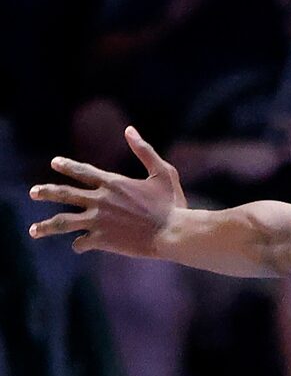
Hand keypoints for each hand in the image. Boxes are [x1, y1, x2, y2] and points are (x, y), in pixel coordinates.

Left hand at [29, 127, 187, 256]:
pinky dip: (79, 244)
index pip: (82, 171)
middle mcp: (100, 200)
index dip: (67, 165)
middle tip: (33, 193)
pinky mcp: (102, 240)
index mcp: (112, 183)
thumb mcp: (163, 172)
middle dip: (45, 192)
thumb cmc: (173, 204)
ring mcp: (98, 221)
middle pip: (63, 194)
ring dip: (46, 226)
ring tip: (33, 230)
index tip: (55, 163)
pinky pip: (82, 242)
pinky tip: (78, 246)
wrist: (173, 233)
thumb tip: (129, 129)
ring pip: (63, 222)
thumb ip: (144, 150)